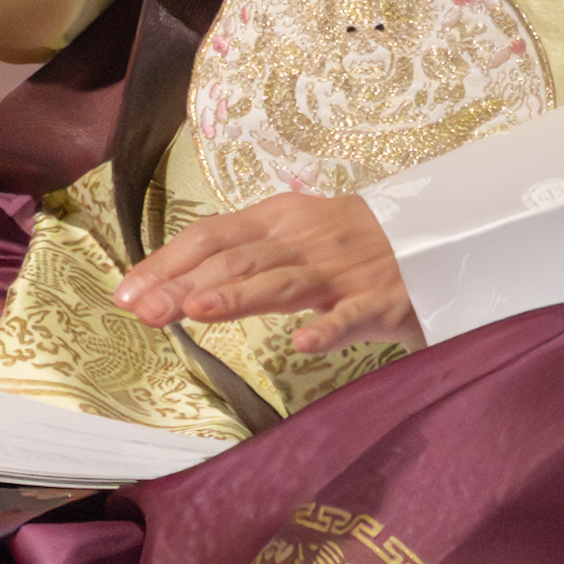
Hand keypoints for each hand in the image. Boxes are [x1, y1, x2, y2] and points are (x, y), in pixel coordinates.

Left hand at [113, 189, 405, 343]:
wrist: (437, 236)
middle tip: (144, 310)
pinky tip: (303, 342)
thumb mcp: (291, 239)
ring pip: (282, 283)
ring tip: (197, 312)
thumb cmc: (349, 244)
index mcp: (278, 221)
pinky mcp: (381, 300)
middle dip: (185, 285)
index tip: (126, 292)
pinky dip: (328, 327)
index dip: (167, 263)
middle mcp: (304, 241)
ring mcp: (343, 270)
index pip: (210, 238)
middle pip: (235, 262)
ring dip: (239, 296)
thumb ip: (239, 261)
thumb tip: (170, 288)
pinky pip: (352, 315)